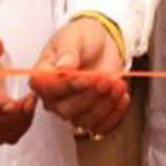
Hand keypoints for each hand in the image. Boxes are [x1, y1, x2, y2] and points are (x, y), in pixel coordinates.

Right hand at [29, 18, 129, 137]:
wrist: (102, 41)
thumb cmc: (82, 38)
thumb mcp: (72, 38)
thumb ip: (67, 54)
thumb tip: (62, 68)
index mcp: (43, 78)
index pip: (47, 90)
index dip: (67, 87)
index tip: (85, 77)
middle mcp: (55, 97)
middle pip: (67, 109)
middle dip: (90, 95)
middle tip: (105, 80)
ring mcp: (74, 108)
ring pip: (85, 120)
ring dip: (105, 105)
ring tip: (117, 85)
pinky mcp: (92, 114)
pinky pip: (101, 127)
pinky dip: (115, 115)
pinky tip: (122, 98)